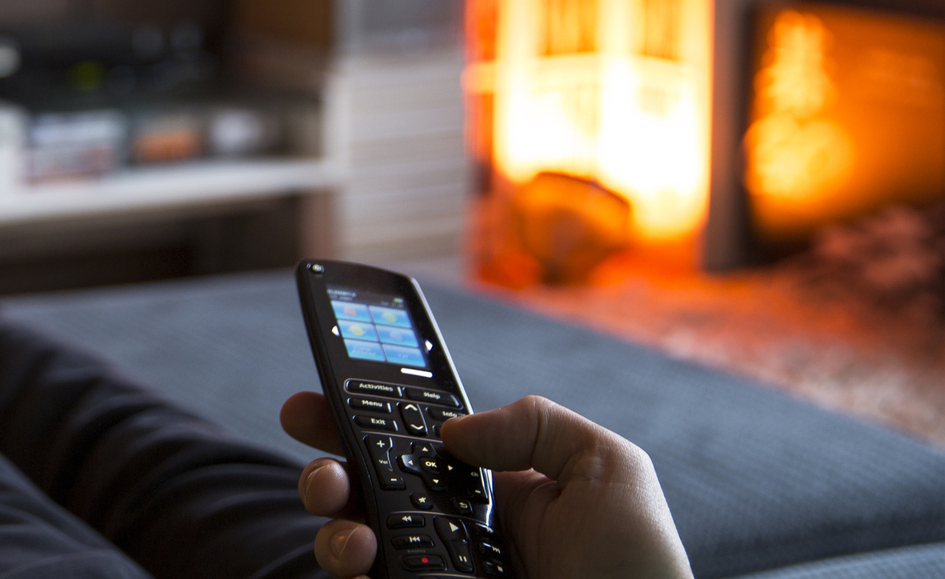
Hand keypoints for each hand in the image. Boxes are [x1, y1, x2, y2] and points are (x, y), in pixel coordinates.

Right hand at [280, 392, 691, 578]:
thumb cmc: (640, 567)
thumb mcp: (608, 469)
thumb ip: (535, 423)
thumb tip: (454, 431)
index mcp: (493, 486)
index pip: (414, 441)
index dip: (362, 413)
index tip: (323, 396)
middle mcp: (454, 529)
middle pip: (366, 486)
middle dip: (326, 458)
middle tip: (316, 451)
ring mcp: (436, 572)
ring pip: (353, 539)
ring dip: (332, 519)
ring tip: (349, 525)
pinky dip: (352, 563)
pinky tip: (365, 556)